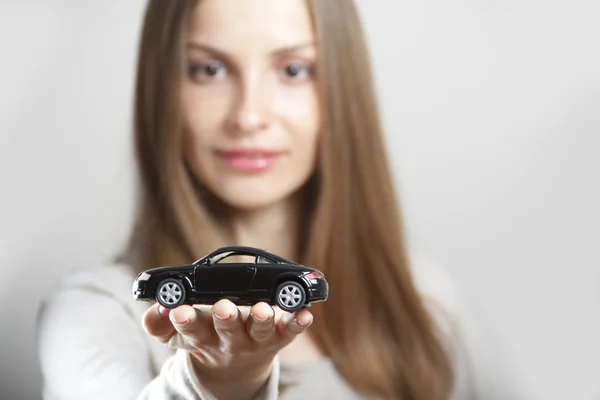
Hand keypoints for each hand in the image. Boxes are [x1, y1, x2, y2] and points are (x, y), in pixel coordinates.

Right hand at [142, 299, 312, 399]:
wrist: (233, 371)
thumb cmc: (204, 339)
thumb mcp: (177, 336)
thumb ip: (159, 323)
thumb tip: (155, 310)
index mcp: (202, 336)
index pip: (191, 328)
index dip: (185, 320)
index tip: (179, 310)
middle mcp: (230, 340)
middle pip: (228, 329)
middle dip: (225, 318)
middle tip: (223, 308)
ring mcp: (256, 340)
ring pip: (260, 330)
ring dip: (262, 319)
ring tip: (264, 310)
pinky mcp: (278, 338)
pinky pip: (290, 332)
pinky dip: (298, 323)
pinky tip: (305, 314)